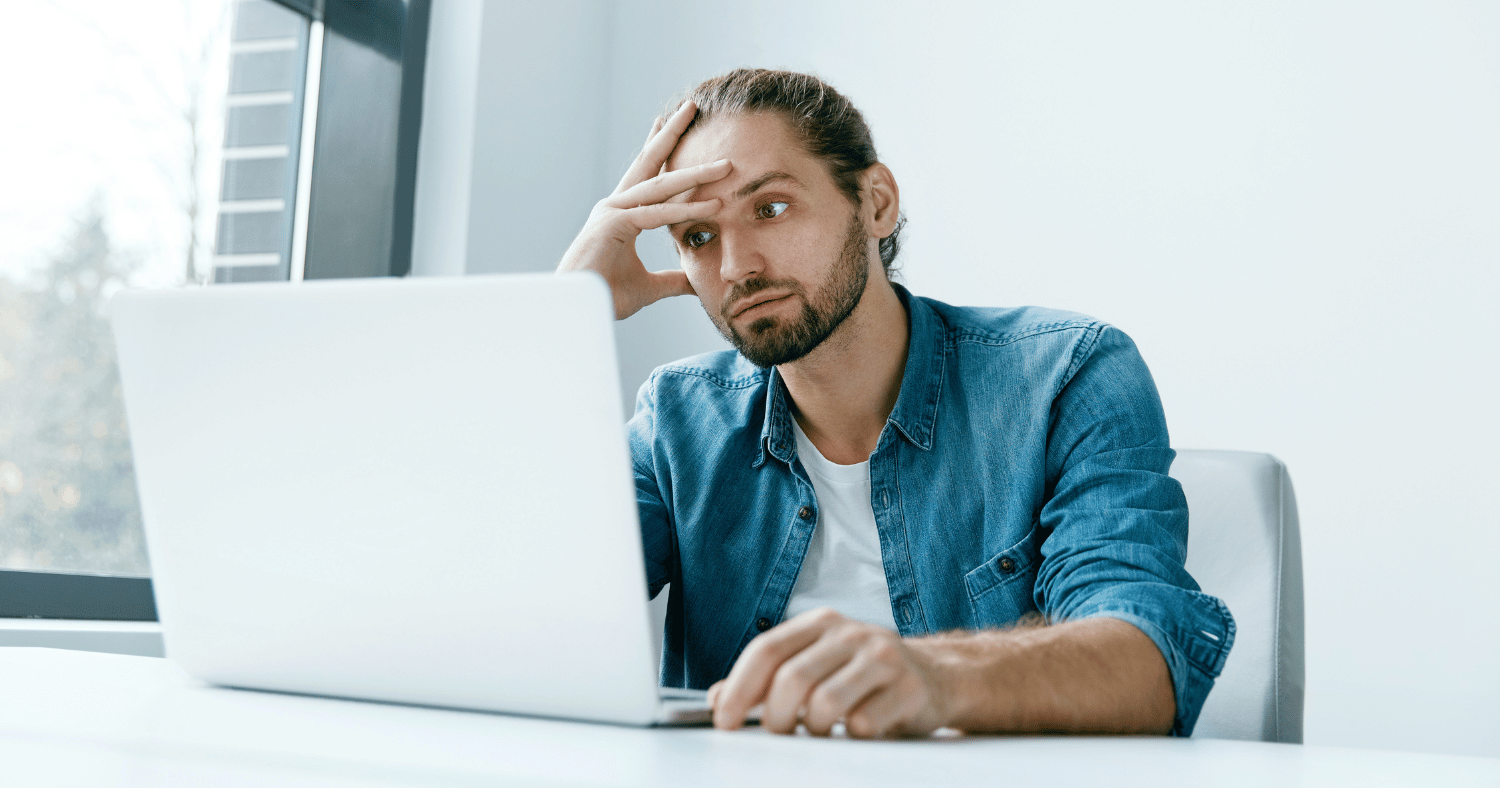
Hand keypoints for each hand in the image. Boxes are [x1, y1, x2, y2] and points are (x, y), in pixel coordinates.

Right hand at [556, 101, 730, 319]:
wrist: (578, 313)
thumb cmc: (606, 297)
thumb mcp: (650, 287)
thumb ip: (673, 280)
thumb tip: (696, 282)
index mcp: (622, 213)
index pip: (649, 176)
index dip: (662, 150)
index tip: (671, 124)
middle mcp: (616, 205)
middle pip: (651, 163)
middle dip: (673, 133)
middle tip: (693, 105)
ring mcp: (613, 213)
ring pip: (661, 186)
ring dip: (696, 173)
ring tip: (726, 164)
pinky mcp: (613, 226)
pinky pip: (657, 215)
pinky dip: (687, 211)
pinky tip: (714, 205)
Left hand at [706, 607, 952, 737]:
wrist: (938, 677)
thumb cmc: (866, 674)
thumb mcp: (817, 663)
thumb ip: (768, 678)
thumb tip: (716, 699)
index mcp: (821, 623)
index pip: (767, 650)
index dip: (738, 688)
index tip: (723, 720)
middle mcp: (851, 634)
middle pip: (792, 678)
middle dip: (773, 716)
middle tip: (776, 733)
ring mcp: (883, 658)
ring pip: (825, 703)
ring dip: (812, 729)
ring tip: (819, 730)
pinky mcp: (909, 688)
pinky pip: (863, 724)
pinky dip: (850, 737)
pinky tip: (857, 729)